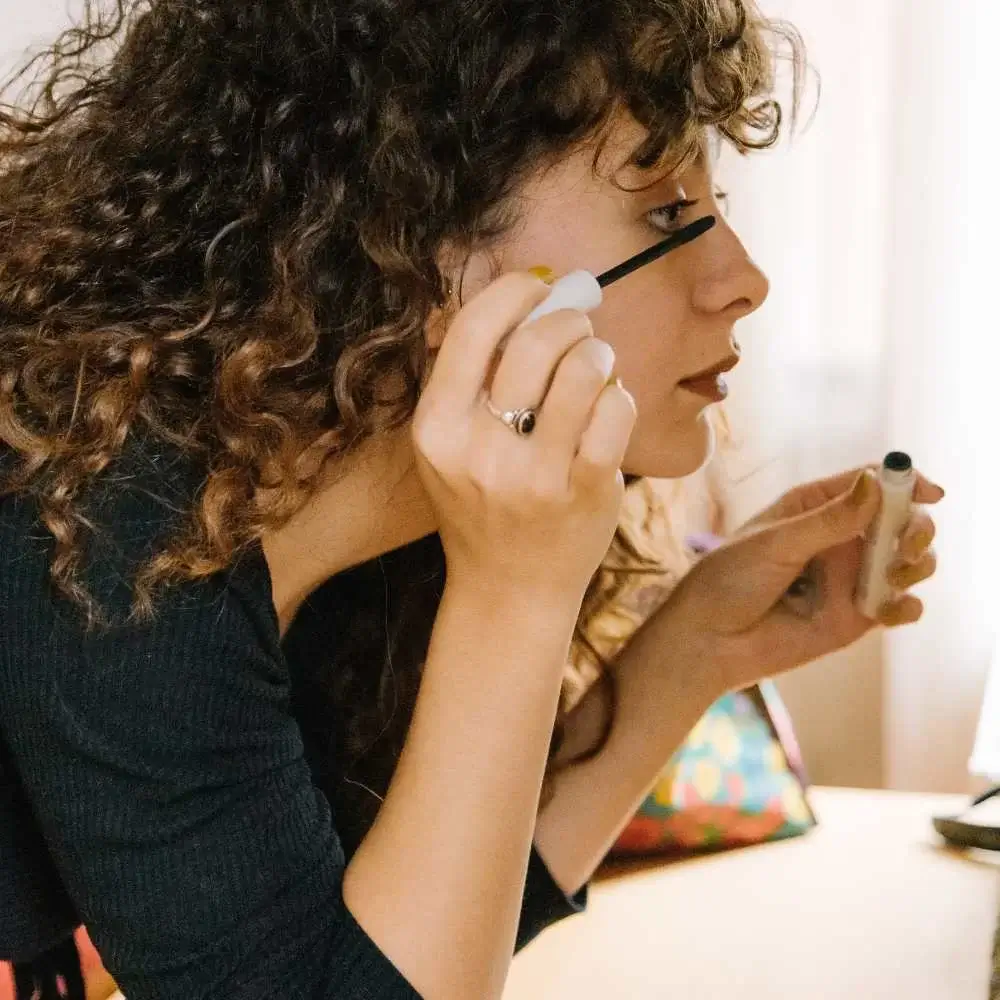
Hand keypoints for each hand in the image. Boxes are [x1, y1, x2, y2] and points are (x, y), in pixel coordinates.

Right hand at [412, 271, 636, 600]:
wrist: (507, 589)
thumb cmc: (482, 503)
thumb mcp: (449, 445)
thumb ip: (473, 376)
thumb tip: (535, 290)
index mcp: (436, 429)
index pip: (474, 328)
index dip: (514, 291)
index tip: (538, 285)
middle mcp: (479, 451)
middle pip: (536, 340)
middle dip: (569, 319)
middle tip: (578, 329)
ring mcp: (534, 476)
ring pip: (583, 369)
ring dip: (597, 354)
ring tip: (594, 367)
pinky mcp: (584, 492)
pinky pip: (616, 410)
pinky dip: (617, 397)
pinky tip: (607, 408)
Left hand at [664, 466, 943, 693]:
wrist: (708, 642)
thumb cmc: (727, 582)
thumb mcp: (775, 544)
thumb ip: (827, 520)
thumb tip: (875, 482)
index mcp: (812, 507)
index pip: (870, 482)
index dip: (904, 481)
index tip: (929, 491)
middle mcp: (838, 538)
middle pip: (900, 520)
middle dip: (917, 527)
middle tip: (907, 545)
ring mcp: (850, 577)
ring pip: (908, 561)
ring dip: (917, 564)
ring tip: (894, 576)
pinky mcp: (856, 616)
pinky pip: (900, 606)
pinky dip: (907, 606)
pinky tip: (891, 609)